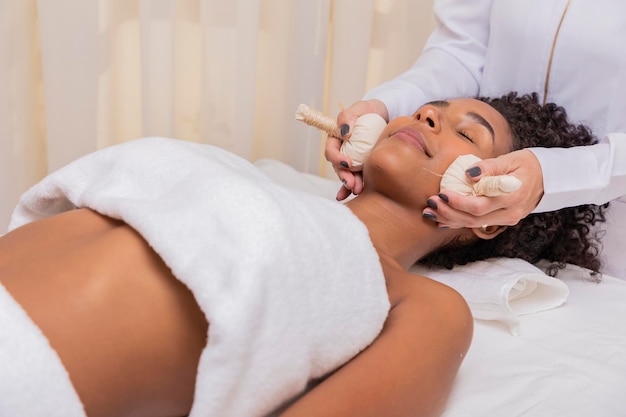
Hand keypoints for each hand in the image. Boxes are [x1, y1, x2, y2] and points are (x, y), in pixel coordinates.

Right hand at [325, 99, 388, 199]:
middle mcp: (343, 151)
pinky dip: (356, 187)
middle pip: (338, 167)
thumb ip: (348, 116)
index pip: (330, 151)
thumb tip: (344, 132)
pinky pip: (358, 178)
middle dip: (343, 176)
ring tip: (358, 190)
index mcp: (337, 138)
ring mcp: (354, 159)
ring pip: (348, 174)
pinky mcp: (364, 165)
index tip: (347, 163)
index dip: (336, 158)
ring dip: (350, 184)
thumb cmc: (371, 110)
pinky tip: (357, 195)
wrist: (388, 115)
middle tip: (352, 183)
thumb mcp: (360, 107)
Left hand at [422, 149, 543, 227]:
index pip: (480, 206)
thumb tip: (468, 174)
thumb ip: (489, 167)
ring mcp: (507, 220)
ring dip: (450, 219)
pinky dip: (459, 221)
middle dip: (449, 213)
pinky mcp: (503, 220)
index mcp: (512, 197)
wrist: (549, 178)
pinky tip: (443, 219)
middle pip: (473, 219)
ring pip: (473, 224)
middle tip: (430, 204)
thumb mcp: (511, 159)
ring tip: (430, 213)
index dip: (459, 203)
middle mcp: (509, 213)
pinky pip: (478, 224)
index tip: (443, 194)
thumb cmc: (529, 164)